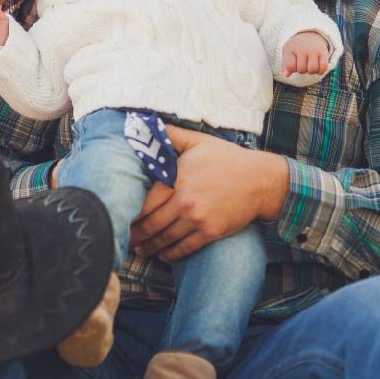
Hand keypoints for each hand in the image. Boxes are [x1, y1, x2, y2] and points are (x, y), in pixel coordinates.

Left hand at [128, 125, 288, 261]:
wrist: (261, 181)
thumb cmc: (226, 158)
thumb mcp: (197, 141)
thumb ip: (170, 135)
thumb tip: (144, 123)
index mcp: (177, 180)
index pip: (145, 201)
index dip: (129, 212)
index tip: (118, 216)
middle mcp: (185, 202)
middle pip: (151, 223)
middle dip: (135, 233)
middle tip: (123, 238)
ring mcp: (198, 219)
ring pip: (165, 238)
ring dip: (149, 246)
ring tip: (138, 249)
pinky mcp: (211, 232)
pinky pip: (185, 247)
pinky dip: (171, 254)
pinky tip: (161, 255)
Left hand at [282, 31, 329, 76]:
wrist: (309, 35)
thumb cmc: (296, 48)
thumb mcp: (287, 53)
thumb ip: (285, 65)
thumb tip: (286, 75)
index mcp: (291, 48)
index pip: (290, 66)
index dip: (292, 69)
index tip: (293, 64)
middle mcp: (302, 48)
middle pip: (301, 69)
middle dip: (301, 70)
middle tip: (302, 64)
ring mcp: (313, 50)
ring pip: (312, 69)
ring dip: (311, 72)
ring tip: (309, 66)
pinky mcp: (324, 52)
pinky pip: (323, 66)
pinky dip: (320, 71)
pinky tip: (317, 68)